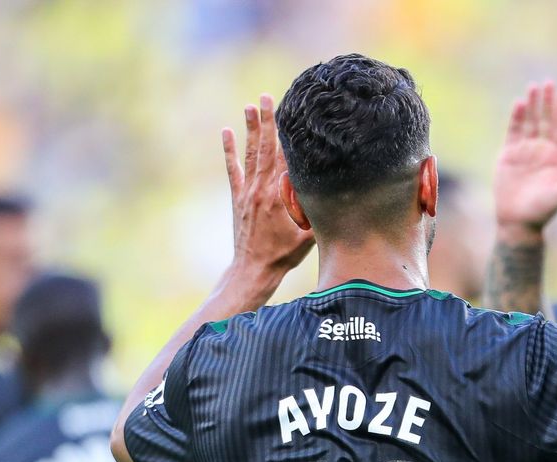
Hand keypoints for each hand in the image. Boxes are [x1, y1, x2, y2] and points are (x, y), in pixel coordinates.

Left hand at [221, 93, 313, 279]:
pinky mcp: (238, 198)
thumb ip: (315, 211)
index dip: (289, 135)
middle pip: (266, 148)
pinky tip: (227, 132)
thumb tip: (329, 191)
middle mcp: (261, 189)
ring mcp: (247, 192)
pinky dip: (230, 150)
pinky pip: (233, 169)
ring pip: (250, 154)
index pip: (286, 159)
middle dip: (268, 121)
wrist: (253, 269)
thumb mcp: (307, 235)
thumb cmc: (284, 255)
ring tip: (250, 105)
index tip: (293, 113)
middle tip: (267, 97)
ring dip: (251, 129)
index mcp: (280, 196)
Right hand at [493, 81, 556, 235]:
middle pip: (545, 120)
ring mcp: (524, 151)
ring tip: (533, 87)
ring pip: (529, 122)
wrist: (519, 222)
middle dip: (547, 102)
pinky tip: (519, 104)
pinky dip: (516, 118)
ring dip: (531, 105)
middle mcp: (541, 151)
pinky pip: (513, 132)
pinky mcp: (508, 155)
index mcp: (556, 157)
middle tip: (548, 82)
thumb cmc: (544, 210)